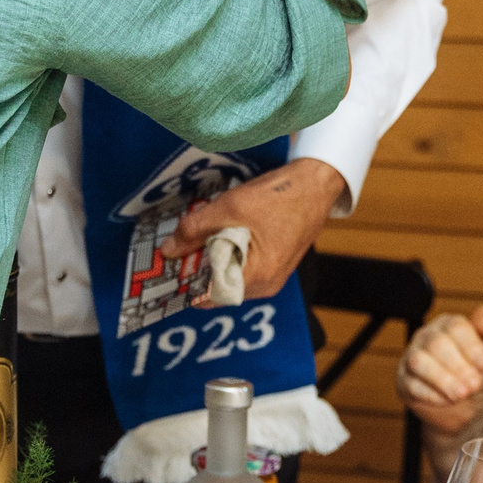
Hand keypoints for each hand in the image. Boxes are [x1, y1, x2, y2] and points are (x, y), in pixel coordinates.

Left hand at [162, 158, 343, 298]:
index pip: (210, 297)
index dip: (186, 286)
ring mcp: (273, 278)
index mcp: (258, 276)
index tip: (166, 273)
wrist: (316, 186)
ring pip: (230, 279)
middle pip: (219, 289)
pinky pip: (243, 270)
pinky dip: (228, 258)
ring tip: (197, 242)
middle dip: (197, 272)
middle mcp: (266, 286)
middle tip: (177, 252)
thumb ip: (195, 229)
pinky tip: (220, 238)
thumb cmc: (280, 196)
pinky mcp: (275, 267)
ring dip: (212, 263)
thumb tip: (169, 250)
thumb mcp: (230, 207)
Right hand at [396, 304, 482, 436]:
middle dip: (458, 366)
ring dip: (443, 380)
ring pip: (419, 362)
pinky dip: (431, 395)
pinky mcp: (404, 381)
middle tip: (475, 384)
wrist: (465, 402)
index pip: (456, 328)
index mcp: (449, 324)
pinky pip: (411, 385)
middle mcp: (427, 337)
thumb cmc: (477, 369)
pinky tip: (448, 401)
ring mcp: (412, 357)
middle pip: (437, 344)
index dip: (472, 346)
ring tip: (462, 394)